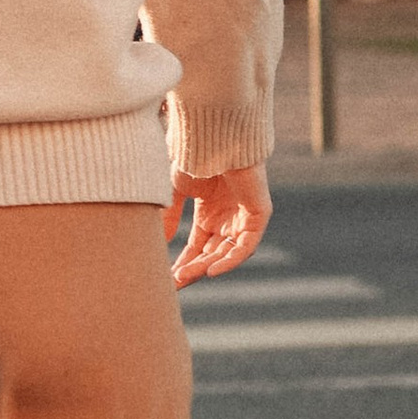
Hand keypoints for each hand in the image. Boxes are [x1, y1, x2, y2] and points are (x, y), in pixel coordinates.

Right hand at [165, 163, 270, 286]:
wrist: (215, 136)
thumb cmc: (194, 156)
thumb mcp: (175, 191)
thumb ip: (169, 217)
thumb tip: (158, 242)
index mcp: (210, 212)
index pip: (198, 246)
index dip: (184, 263)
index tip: (167, 278)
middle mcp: (228, 218)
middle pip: (212, 253)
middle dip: (193, 269)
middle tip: (174, 282)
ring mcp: (244, 217)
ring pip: (227, 252)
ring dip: (207, 266)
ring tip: (185, 276)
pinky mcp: (259, 214)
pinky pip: (246, 245)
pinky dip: (231, 259)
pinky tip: (212, 271)